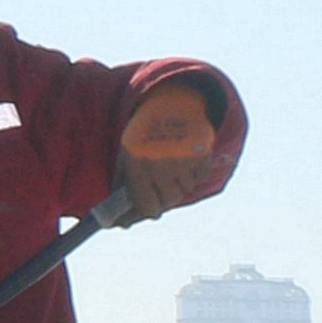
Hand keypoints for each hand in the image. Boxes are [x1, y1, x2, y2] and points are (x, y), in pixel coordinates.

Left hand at [116, 88, 223, 221]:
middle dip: (161, 201)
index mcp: (139, 165)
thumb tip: (121, 214)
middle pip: (167, 201)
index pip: (145, 205)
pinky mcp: (201, 158)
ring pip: (183, 191)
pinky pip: (197, 178)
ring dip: (175, 187)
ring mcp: (182, 163)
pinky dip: (192, 175)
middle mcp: (161, 166)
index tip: (141, 216)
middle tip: (157, 195)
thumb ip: (123, 182)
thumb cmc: (143, 133)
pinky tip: (184, 163)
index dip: (142, 214)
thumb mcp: (126, 153)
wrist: (170, 106)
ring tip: (170, 171)